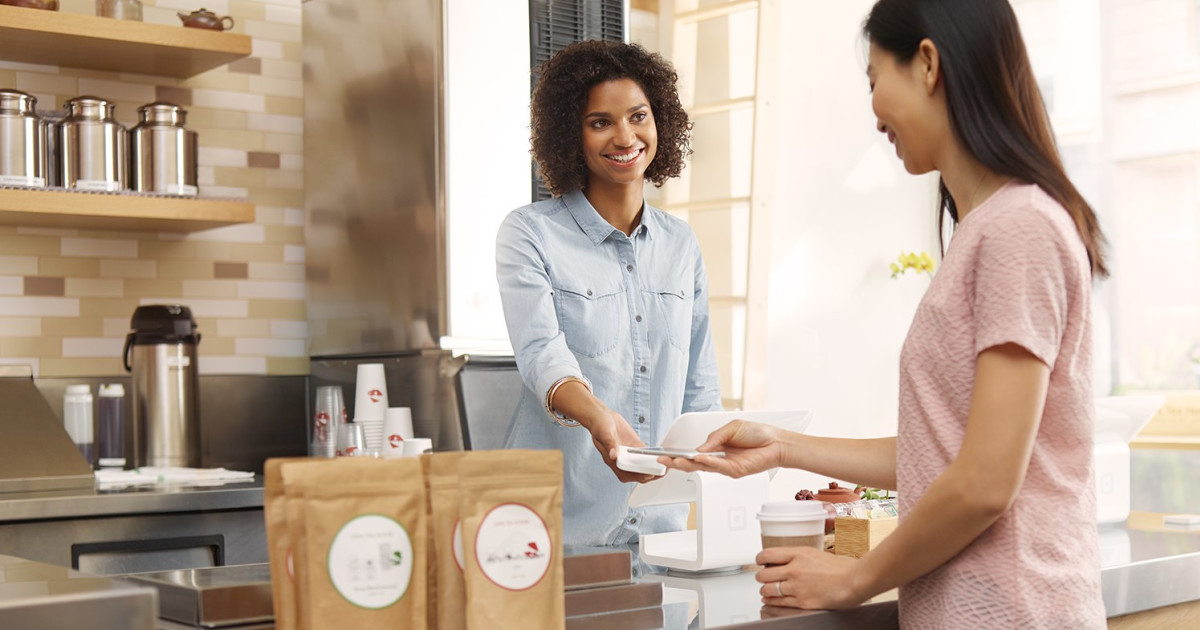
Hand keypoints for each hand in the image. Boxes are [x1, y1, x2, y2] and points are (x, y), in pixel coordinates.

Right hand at [585, 410, 658, 483]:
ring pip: (644, 465)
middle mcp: (622, 460)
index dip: (638, 476)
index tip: (649, 474)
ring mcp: (629, 454)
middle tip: (663, 471)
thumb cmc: (599, 426)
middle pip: (638, 472)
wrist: (603, 416)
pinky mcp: (635, 446)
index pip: (626, 474)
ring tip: (667, 464)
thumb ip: (609, 444)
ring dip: (654, 466)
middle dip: (651, 473)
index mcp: (613, 461)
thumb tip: (613, 455)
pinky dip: (654, 455)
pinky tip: (662, 454)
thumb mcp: (604, 433)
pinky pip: (646, 453)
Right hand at [658, 420, 782, 477]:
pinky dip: (707, 462)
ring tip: (675, 461)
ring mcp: (726, 466)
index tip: (668, 453)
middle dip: (677, 462)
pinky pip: (717, 466)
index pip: (695, 452)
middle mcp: (719, 458)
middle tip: (664, 461)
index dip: (681, 453)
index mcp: (717, 447)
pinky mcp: (734, 471)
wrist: (777, 442)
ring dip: (688, 464)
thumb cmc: (758, 433)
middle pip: (694, 462)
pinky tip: (698, 458)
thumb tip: (699, 448)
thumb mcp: (732, 428)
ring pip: (702, 467)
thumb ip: (714, 438)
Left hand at [755, 547, 867, 609]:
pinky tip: (770, 600)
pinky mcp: (802, 602)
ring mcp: (797, 586)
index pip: (767, 555)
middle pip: (764, 574)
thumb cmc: (844, 567)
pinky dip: (771, 601)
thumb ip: (801, 558)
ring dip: (765, 590)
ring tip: (766, 590)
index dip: (759, 559)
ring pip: (768, 589)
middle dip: (761, 577)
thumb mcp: (818, 554)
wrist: (856, 581)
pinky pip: (779, 602)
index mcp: (799, 553)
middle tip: (763, 577)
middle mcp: (794, 569)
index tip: (760, 562)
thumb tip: (790, 561)